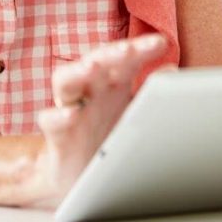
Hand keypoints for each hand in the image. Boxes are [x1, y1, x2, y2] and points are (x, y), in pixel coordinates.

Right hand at [35, 34, 168, 202]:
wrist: (86, 179)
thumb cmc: (111, 138)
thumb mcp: (134, 113)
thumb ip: (149, 91)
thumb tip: (171, 69)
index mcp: (112, 84)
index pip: (125, 59)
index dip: (141, 49)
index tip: (160, 43)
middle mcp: (91, 91)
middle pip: (95, 62)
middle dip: (111, 54)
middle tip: (127, 49)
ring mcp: (72, 109)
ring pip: (65, 81)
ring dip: (77, 72)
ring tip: (92, 67)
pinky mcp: (58, 135)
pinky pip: (50, 120)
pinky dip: (59, 116)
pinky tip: (72, 114)